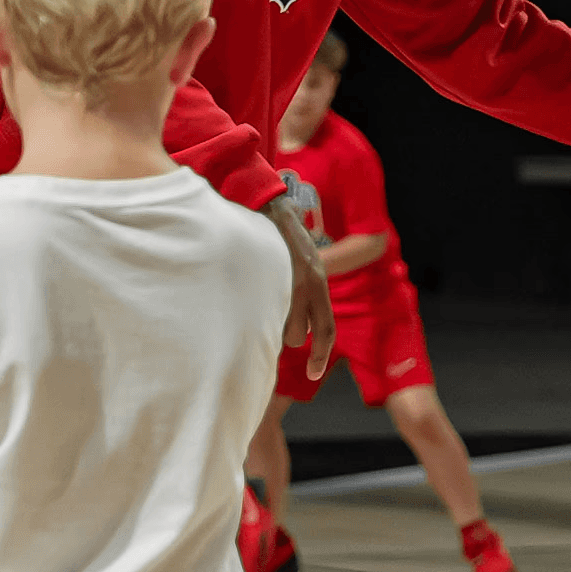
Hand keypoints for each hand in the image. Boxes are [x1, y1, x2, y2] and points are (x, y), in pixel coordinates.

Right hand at [260, 193, 335, 380]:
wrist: (262, 198)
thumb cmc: (275, 231)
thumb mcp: (299, 259)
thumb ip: (301, 288)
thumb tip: (298, 326)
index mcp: (317, 278)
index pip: (327, 327)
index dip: (320, 354)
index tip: (313, 373)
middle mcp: (308, 281)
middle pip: (298, 334)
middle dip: (282, 331)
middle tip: (269, 310)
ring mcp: (286, 278)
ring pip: (275, 324)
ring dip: (265, 320)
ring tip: (254, 295)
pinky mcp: (265, 272)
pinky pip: (259, 308)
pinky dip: (249, 308)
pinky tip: (243, 290)